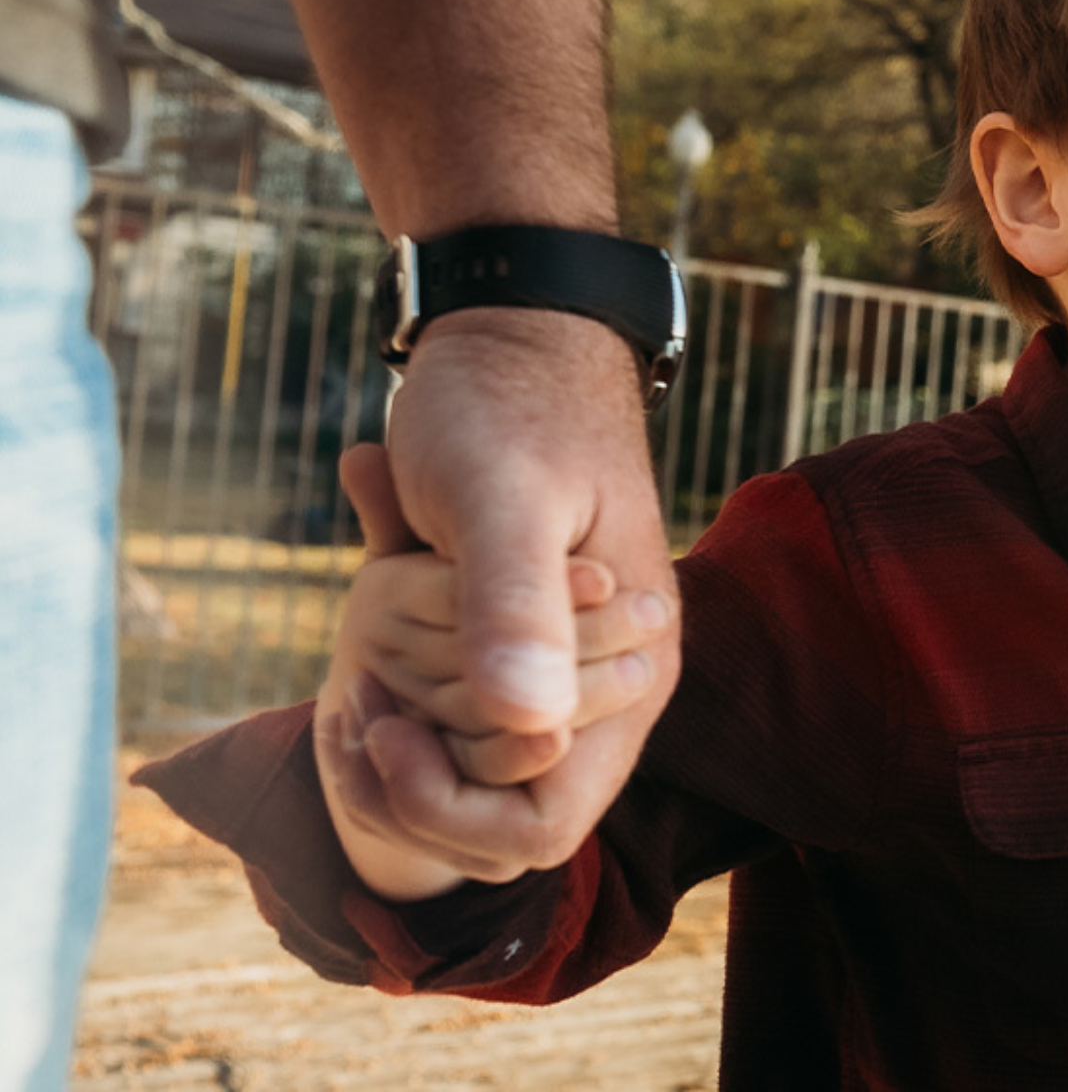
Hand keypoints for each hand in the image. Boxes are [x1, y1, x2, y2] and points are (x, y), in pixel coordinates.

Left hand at [310, 309, 679, 893]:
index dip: (447, 811)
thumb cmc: (504, 402)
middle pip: (513, 822)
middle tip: (346, 706)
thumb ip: (515, 607)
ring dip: (412, 766)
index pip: (540, 828)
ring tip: (349, 694)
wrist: (521, 328)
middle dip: (417, 795)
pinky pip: (480, 734)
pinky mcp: (543, 644)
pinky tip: (367, 674)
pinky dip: (418, 725)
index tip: (378, 725)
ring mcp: (583, 668)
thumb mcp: (496, 497)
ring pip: (493, 785)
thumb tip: (527, 726)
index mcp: (632, 669)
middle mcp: (620, 687)